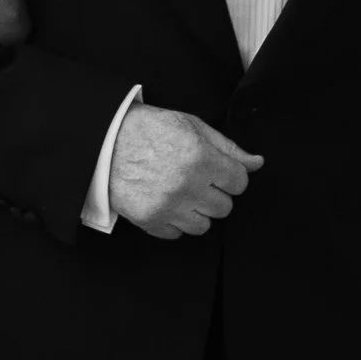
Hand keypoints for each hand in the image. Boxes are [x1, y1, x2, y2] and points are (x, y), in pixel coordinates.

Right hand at [108, 105, 262, 239]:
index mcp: (201, 158)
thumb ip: (227, 147)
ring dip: (196, 211)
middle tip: (197, 180)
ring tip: (180, 193)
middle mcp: (188, 185)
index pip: (239, 182)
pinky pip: (177, 234)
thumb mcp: (191, 125)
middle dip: (214, 194)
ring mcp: (168, 206)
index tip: (218, 172)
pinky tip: (164, 202)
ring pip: (203, 226)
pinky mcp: (150, 220)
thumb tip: (257, 162)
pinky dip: (174, 221)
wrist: (104, 141)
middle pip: (224, 207)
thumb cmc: (148, 129)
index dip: (230, 176)